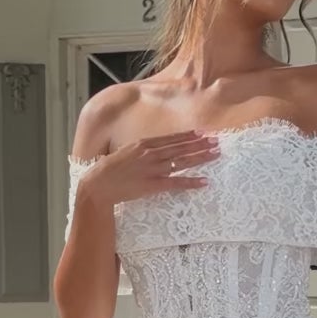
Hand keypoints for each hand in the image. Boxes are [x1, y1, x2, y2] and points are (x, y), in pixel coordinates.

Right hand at [76, 131, 218, 206]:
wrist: (99, 184)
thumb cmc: (108, 170)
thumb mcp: (125, 153)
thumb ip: (140, 150)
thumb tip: (150, 149)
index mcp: (143, 144)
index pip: (171, 138)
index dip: (188, 135)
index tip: (202, 133)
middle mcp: (151, 154)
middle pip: (181, 147)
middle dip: (200, 143)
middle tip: (217, 141)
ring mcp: (154, 169)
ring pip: (183, 161)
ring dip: (201, 157)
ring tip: (216, 154)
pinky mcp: (154, 185)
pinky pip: (177, 183)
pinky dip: (192, 182)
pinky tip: (205, 181)